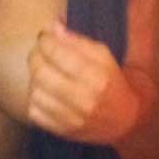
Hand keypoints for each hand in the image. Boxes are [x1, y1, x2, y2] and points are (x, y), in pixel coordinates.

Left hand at [27, 22, 138, 143]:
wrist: (124, 120)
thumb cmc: (110, 80)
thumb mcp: (101, 54)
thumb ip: (75, 39)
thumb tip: (52, 27)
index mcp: (97, 76)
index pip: (56, 52)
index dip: (45, 40)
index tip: (45, 36)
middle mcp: (84, 99)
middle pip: (40, 72)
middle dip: (35, 56)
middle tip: (39, 51)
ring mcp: (72, 119)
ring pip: (34, 91)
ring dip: (35, 77)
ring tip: (44, 71)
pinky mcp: (62, 131)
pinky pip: (33, 110)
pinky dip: (35, 98)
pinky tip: (46, 92)